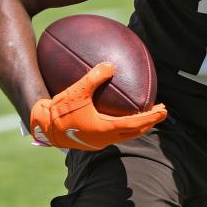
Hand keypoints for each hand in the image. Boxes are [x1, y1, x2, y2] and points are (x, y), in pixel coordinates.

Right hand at [29, 62, 166, 149]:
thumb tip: (110, 65)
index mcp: (105, 129)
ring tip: (147, 115)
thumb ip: (94, 77)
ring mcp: (98, 141)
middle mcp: (105, 139)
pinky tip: (122, 116)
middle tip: (162, 112)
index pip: (135, 124)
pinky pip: (115, 134)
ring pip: (125, 135)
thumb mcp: (77, 91)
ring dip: (138, 126)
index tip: (164, 110)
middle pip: (134, 132)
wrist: (42, 126)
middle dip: (150, 122)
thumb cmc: (59, 110)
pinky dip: (125, 126)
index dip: (151, 117)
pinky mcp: (92, 140)